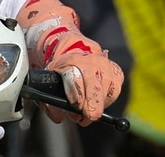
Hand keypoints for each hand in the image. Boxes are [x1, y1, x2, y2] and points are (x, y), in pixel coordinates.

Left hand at [17, 0, 124, 124]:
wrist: (72, 47)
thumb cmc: (60, 69)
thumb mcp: (48, 81)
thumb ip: (49, 102)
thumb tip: (59, 117)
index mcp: (69, 61)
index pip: (75, 78)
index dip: (76, 94)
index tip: (76, 106)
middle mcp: (89, 61)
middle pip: (95, 86)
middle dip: (92, 104)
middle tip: (89, 116)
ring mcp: (105, 65)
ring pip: (106, 91)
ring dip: (98, 104)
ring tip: (88, 109)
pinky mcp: (116, 71)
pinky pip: (115, 90)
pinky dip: (107, 99)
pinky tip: (98, 99)